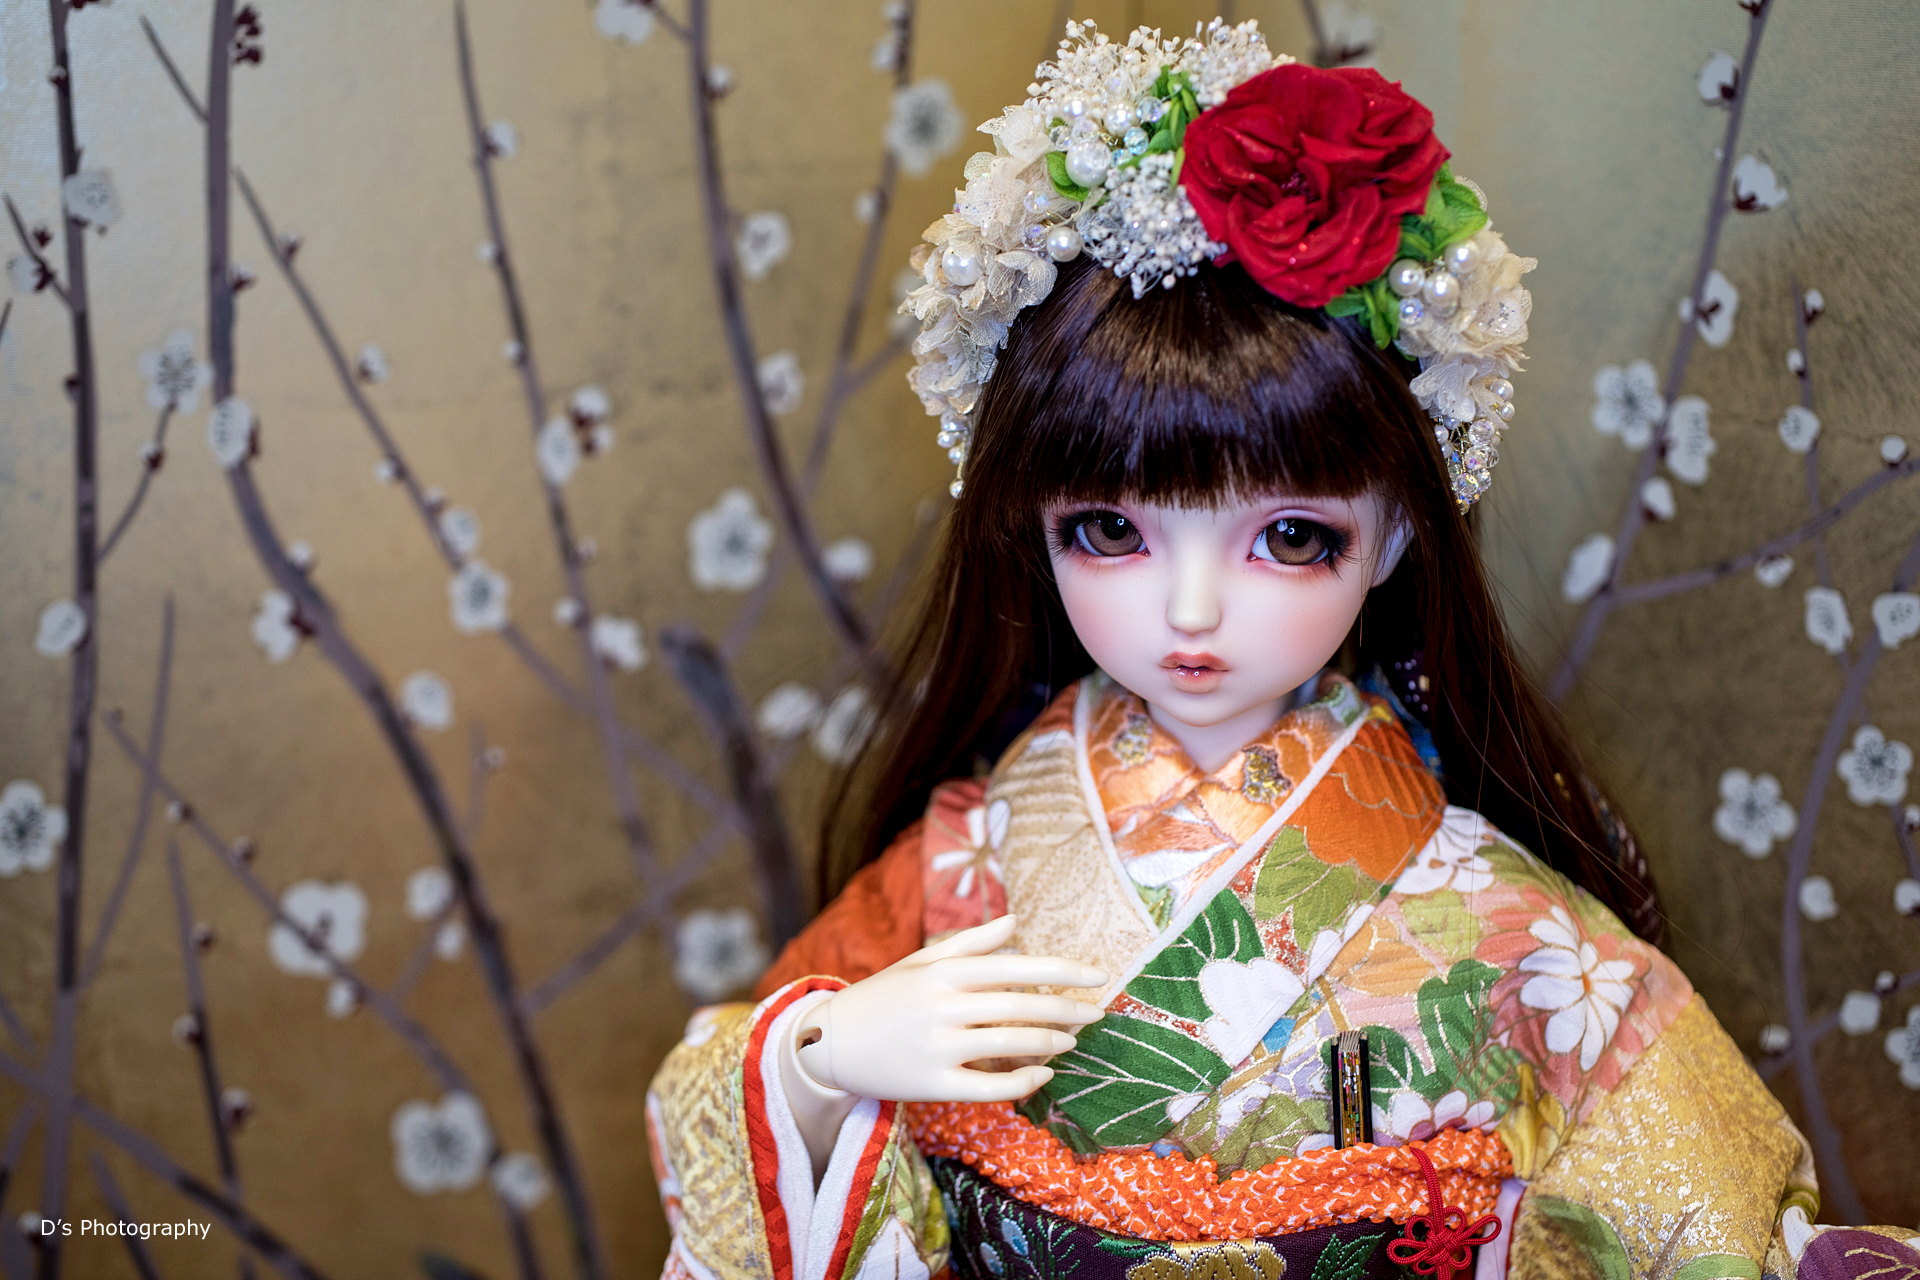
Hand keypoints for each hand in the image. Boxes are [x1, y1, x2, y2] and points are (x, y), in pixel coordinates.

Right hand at [796, 914, 1105, 1103]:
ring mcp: (937, 1046)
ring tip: (1073, 1041)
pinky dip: (1022, 1082)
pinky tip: (1043, 1076)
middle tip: (1098, 1013)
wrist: (829, 1042)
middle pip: (1021, 1006)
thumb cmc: (882, 996)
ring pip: (1011, 1045)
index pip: (1016, 966)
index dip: (1062, 970)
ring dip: (1051, 1043)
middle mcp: (942, 1005)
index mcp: (944, 971)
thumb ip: (971, 943)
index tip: (1098, 975)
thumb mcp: (920, 962)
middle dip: (1068, 1009)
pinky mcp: (932, 1084)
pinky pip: (989, 1087)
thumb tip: (1016, 922)